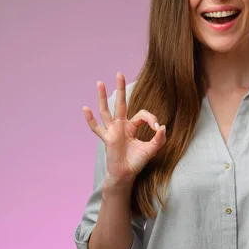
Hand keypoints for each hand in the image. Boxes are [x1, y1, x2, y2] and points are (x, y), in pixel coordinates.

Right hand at [83, 72, 166, 192]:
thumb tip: (163, 127)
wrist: (126, 174)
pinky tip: (85, 108)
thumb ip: (159, 139)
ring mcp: (112, 131)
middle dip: (121, 89)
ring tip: (100, 82)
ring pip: (106, 111)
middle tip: (119, 73)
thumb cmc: (137, 161)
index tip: (157, 128)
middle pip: (121, 103)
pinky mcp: (107, 139)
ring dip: (102, 97)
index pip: (141, 114)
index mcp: (132, 126)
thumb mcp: (152, 149)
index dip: (151, 119)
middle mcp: (121, 126)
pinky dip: (90, 119)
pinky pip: (97, 128)